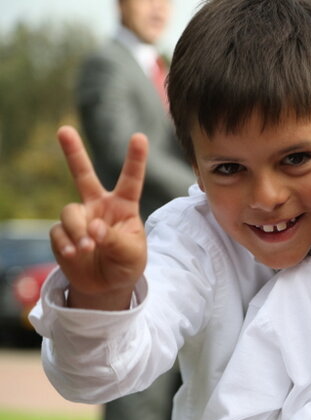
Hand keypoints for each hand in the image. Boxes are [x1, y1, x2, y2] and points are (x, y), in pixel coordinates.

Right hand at [49, 126, 147, 309]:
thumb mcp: (131, 253)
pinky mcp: (62, 233)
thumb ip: (114, 239)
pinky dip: (67, 244)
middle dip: (73, 152)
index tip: (139, 137)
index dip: (135, 159)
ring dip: (78, 231)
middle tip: (63, 130)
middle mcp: (99, 206)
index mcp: (124, 206)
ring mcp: (79, 218)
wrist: (107, 285)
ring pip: (70, 213)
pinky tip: (75, 254)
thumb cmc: (126, 263)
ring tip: (87, 249)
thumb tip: (92, 229)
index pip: (131, 180)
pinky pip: (59, 232)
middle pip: (83, 175)